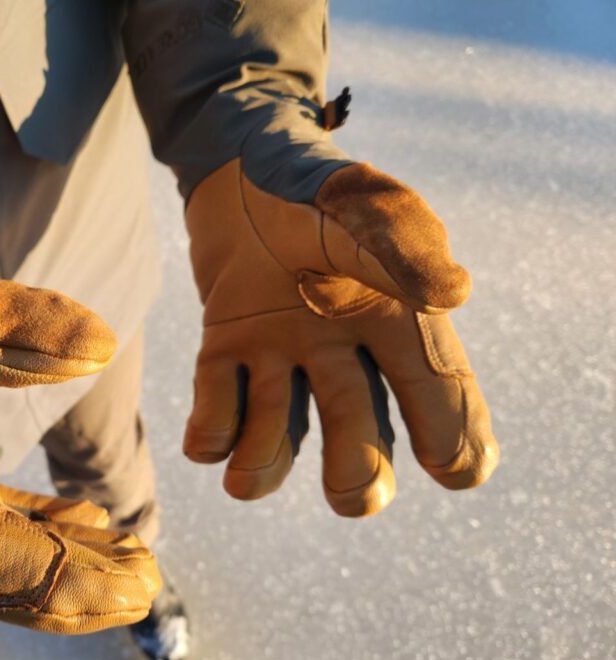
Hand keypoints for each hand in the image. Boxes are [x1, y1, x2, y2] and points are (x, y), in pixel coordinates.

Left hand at [183, 160, 498, 515]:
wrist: (241, 163)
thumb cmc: (316, 184)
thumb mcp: (368, 206)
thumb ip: (405, 246)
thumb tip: (451, 296)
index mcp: (393, 320)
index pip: (438, 396)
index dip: (455, 442)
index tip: (451, 470)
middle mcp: (340, 348)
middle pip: (360, 438)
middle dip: (357, 481)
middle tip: (348, 492)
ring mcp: (282, 351)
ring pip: (281, 435)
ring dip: (264, 469)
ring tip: (242, 478)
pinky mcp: (227, 346)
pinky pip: (220, 408)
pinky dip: (211, 435)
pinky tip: (207, 441)